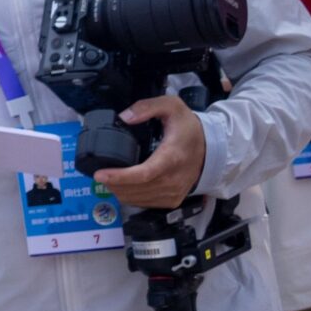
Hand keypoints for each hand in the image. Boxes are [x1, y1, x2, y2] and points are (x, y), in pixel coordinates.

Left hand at [92, 96, 207, 210]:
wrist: (211, 148)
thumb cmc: (188, 128)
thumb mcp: (172, 107)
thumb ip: (148, 107)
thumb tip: (125, 117)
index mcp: (171, 157)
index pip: (143, 174)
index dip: (119, 176)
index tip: (99, 174)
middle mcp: (173, 179)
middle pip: (135, 189)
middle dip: (112, 183)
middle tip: (100, 173)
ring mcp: (173, 193)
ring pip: (137, 199)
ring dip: (118, 191)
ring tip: (109, 179)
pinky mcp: (172, 200)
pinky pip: (144, 203)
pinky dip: (130, 197)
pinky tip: (124, 186)